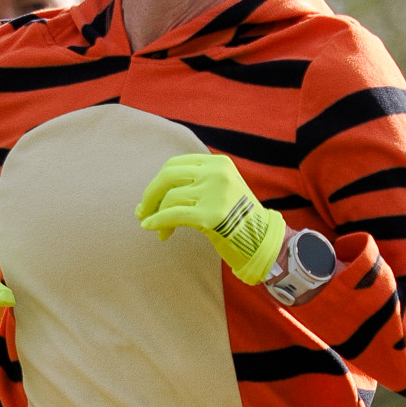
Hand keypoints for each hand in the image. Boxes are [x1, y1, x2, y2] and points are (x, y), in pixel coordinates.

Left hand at [136, 152, 286, 285]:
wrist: (263, 243)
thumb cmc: (236, 221)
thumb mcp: (219, 192)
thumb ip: (192, 186)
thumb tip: (147, 200)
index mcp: (218, 163)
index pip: (175, 165)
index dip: (157, 183)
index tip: (150, 201)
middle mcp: (217, 173)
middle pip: (167, 176)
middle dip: (150, 195)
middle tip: (142, 212)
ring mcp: (215, 193)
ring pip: (170, 197)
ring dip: (156, 214)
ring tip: (157, 229)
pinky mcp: (212, 215)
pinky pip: (173, 215)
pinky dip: (158, 221)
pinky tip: (151, 228)